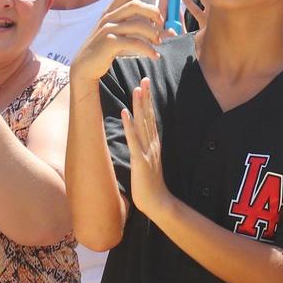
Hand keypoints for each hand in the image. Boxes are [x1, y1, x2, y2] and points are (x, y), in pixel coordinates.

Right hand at [70, 0, 165, 83]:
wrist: (85, 66)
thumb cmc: (104, 48)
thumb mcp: (115, 32)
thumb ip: (132, 24)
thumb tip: (158, 22)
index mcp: (110, 12)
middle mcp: (108, 17)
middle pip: (135, 5)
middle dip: (153, 11)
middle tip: (161, 21)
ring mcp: (108, 29)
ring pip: (138, 25)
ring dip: (153, 34)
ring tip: (159, 42)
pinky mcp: (109, 42)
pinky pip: (135, 42)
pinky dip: (148, 49)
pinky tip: (154, 55)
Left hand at [121, 77, 172, 220]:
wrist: (158, 203)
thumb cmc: (150, 185)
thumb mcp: (148, 162)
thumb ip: (145, 150)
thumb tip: (140, 139)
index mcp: (153, 144)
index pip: (151, 118)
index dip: (148, 101)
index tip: (145, 85)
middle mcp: (152, 144)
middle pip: (149, 116)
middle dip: (146, 97)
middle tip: (144, 78)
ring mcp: (147, 151)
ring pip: (143, 124)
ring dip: (139, 106)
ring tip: (135, 89)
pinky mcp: (140, 160)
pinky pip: (134, 140)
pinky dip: (129, 125)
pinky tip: (124, 113)